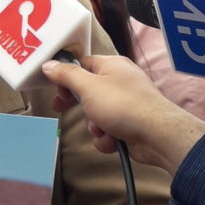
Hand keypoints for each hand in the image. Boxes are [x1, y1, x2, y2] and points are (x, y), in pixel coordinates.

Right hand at [41, 55, 204, 174]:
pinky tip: (113, 140)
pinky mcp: (128, 124)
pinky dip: (106, 137)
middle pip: (87, 91)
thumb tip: (48, 64)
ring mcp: (125, 104)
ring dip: (94, 126)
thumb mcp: (88, 86)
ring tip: (102, 129)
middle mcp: (119, 82)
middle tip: (61, 109)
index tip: (56, 89)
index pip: (82, 64)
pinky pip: (106, 130)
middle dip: (78, 106)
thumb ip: (66, 75)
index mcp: (112, 65)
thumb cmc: (122, 105)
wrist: (156, 135)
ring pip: (95, 114)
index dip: (67, 76)